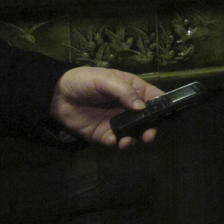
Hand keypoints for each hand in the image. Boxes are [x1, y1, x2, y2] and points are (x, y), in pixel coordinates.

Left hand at [50, 67, 164, 148]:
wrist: (56, 95)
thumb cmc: (84, 81)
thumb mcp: (105, 80)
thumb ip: (123, 92)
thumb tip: (142, 107)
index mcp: (133, 90)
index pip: (154, 97)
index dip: (163, 105)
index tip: (167, 115)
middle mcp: (128, 107)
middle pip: (147, 119)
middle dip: (151, 128)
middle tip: (148, 136)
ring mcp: (116, 121)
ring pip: (133, 133)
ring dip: (134, 139)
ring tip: (126, 142)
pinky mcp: (103, 133)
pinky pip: (114, 140)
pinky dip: (115, 143)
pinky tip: (111, 140)